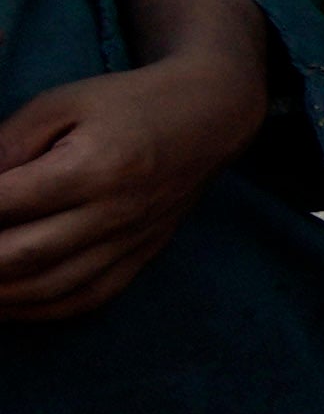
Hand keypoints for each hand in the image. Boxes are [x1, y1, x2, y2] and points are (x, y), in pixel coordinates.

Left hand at [0, 0, 264, 322]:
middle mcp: (115, 212)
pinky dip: (38, 310)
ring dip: (1, 294)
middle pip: (25, 255)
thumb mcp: (62, 103)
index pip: (8, 201)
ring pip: (51, 288)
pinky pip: (85, 298)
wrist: (211, 118)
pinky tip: (8, 304)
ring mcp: (130, 241)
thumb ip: (11, 142)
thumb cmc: (129, 104)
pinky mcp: (140, 257)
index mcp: (95, 166)